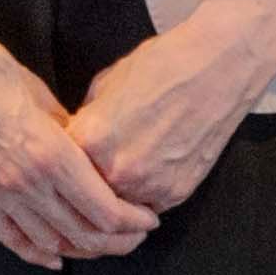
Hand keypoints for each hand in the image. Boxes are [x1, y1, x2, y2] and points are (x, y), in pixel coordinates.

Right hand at [0, 0, 156, 268]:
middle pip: (83, 233)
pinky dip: (36, 253)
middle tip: (134, 236)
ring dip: (82, 249)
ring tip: (101, 244)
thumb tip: (91, 161)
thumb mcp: (46, 100)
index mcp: (50, 156)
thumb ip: (72, 139)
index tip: (148, 218)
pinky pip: (10, 237)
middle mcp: (25, 182)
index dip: (133, 221)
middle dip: (117, 240)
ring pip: (51, 242)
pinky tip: (54, 257)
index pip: (104, 211)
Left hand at [67, 0, 275, 213]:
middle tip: (86, 172)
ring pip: (115, 207)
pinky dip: (140, 196)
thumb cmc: (161, 67)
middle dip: (82, 184)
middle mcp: (118, 170)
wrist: (218, 68)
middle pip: (84, 193)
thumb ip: (86, 120)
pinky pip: (146, 206)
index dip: (59, 161)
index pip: (57, 166)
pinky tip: (142, 173)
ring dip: (111, 195)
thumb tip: (74, 138)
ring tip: (115, 173)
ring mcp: (151, 186)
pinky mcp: (178, 193)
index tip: (62, 157)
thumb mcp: (103, 85)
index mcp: (91, 139)